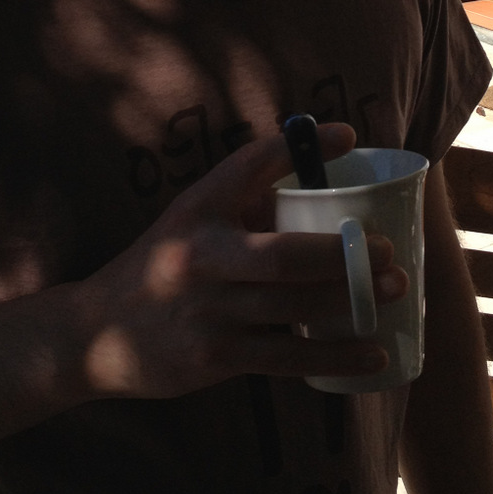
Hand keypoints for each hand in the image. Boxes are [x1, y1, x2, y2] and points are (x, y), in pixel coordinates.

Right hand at [74, 123, 404, 399]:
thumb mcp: (191, 221)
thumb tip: (320, 183)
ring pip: (294, 306)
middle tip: (386, 249)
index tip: (348, 135)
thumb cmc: (162, 266)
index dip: (298, 148)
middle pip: (286, 254)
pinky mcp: (216, 358)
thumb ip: (245, 204)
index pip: (248, 166)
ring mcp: (209, 311)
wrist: (97, 334)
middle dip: (345, 253)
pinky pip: (288, 357)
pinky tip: (373, 352)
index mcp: (197, 209)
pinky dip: (335, 357)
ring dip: (352, 299)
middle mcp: (201, 256)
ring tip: (396, 288)